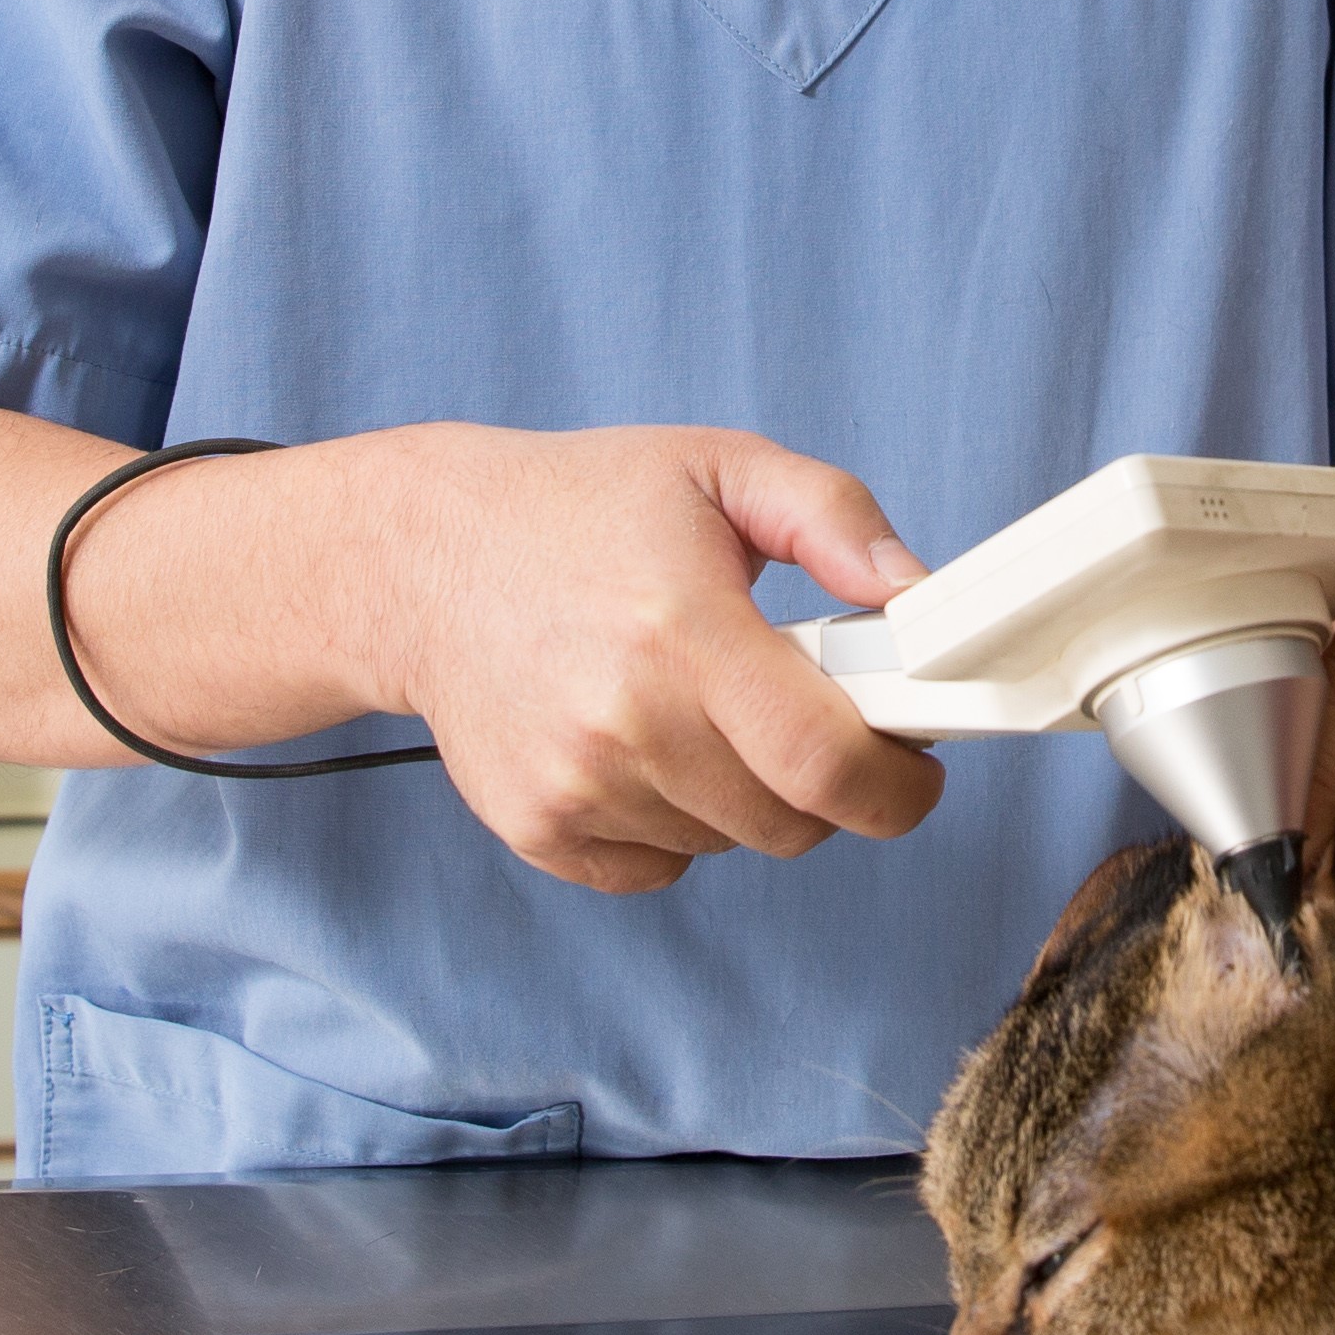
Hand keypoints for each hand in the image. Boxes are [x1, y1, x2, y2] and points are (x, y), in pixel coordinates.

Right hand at [352, 424, 941, 894]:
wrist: (421, 559)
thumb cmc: (576, 507)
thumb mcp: (718, 467)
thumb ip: (833, 519)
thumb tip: (913, 596)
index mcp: (684, 631)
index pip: (828, 764)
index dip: (899, 784)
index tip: (913, 766)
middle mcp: (626, 723)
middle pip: (792, 823)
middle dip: (829, 785)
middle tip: (806, 720)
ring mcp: (576, 786)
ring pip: (729, 844)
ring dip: (744, 797)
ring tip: (701, 710)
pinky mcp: (538, 829)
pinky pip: (658, 867)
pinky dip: (674, 825)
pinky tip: (644, 747)